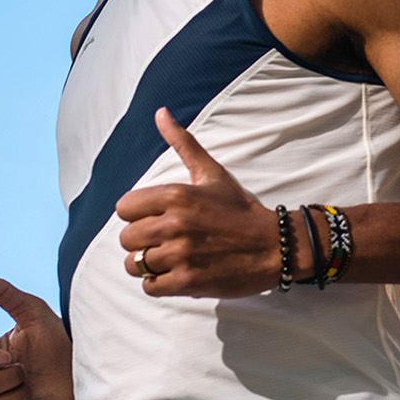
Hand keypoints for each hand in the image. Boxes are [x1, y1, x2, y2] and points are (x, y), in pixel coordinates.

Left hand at [111, 107, 276, 299]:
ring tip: (167, 260)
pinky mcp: (189, 281)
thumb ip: (182, 144)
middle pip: (126, 239)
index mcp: (175, 196)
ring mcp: (181, 255)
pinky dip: (158, 284)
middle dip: (141, 241)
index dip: (136, 216)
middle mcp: (174, 224)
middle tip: (163, 241)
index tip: (154, 218)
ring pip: (135, 265)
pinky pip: (151, 287)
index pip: (123, 209)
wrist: (276, 246)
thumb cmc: (240, 210)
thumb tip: (160, 112)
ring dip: (147, 265)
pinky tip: (174, 275)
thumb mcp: (211, 173)